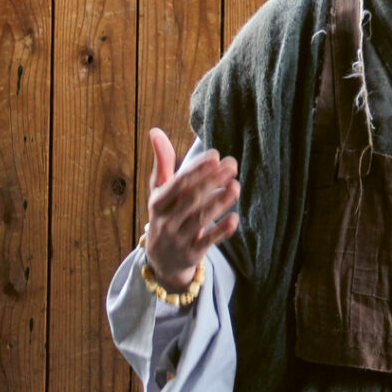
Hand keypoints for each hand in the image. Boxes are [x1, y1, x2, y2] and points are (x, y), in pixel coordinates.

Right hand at [143, 128, 239, 291]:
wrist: (162, 260)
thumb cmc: (166, 214)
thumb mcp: (160, 191)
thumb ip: (163, 162)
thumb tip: (155, 131)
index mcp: (157, 202)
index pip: (177, 184)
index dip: (196, 170)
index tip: (216, 156)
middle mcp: (166, 221)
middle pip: (190, 199)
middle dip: (211, 181)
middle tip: (232, 166)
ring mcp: (178, 239)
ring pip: (200, 219)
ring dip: (219, 201)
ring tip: (236, 186)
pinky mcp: (192, 254)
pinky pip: (208, 241)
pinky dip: (221, 230)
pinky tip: (234, 217)